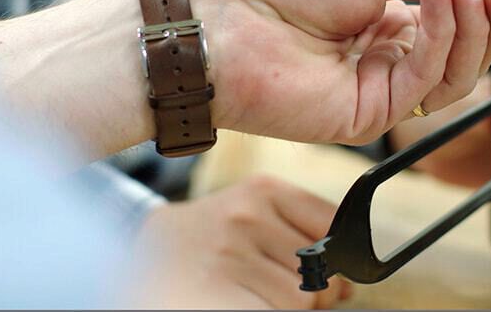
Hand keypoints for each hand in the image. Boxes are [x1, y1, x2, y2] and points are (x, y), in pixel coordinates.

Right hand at [124, 175, 348, 308]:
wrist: (143, 247)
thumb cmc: (214, 234)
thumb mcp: (256, 210)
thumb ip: (301, 230)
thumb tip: (347, 284)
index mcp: (266, 190)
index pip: (332, 224)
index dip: (341, 258)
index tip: (335, 275)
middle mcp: (247, 216)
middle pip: (320, 268)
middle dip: (317, 289)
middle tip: (287, 289)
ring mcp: (229, 253)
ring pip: (300, 298)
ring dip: (293, 307)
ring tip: (258, 293)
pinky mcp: (214, 291)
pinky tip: (250, 300)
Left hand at [189, 0, 490, 144]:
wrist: (220, 20)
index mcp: (387, 19)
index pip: (458, 22)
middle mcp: (387, 57)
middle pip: (466, 51)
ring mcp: (380, 89)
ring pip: (456, 73)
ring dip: (472, 24)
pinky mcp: (371, 116)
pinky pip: (426, 82)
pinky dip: (442, 36)